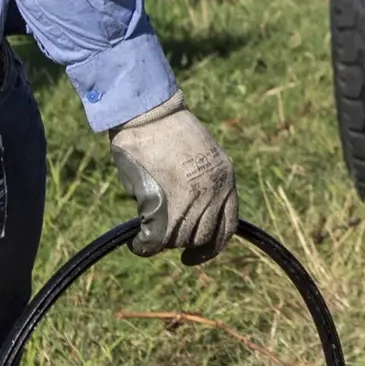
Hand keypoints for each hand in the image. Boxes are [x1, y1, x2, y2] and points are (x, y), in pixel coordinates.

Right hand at [109, 103, 237, 260]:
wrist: (149, 112)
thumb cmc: (166, 129)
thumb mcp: (198, 154)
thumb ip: (200, 183)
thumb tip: (187, 216)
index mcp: (224, 178)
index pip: (227, 227)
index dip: (211, 246)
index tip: (195, 253)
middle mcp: (213, 191)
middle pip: (201, 237)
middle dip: (182, 241)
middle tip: (163, 235)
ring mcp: (189, 198)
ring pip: (178, 239)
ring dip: (162, 241)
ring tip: (148, 230)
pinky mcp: (162, 203)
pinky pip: (154, 241)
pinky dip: (144, 247)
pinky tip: (137, 243)